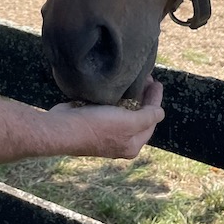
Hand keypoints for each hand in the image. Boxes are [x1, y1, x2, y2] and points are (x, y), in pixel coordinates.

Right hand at [49, 76, 164, 158]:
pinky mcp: (92, 121)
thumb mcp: (129, 123)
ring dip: (129, 96)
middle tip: (146, 78)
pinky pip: (109, 108)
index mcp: (132, 145)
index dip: (155, 102)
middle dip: (143, 98)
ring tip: (134, 79)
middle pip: (138, 117)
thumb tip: (160, 113)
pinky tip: (116, 86)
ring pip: (123, 112)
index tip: (157, 83)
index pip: (151, 121)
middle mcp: (120, 141)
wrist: (63, 128)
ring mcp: (105, 131)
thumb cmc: (98, 126)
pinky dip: (114, 98)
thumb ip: (148, 117)